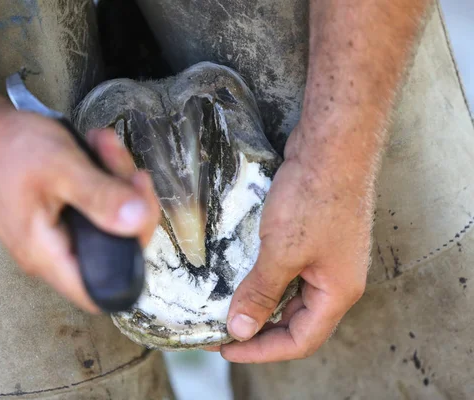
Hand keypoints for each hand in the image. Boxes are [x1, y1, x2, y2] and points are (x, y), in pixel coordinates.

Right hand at [0, 106, 159, 312]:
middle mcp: (54, 253)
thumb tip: (138, 221)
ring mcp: (59, 234)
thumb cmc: (7, 150)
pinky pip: (97, 205)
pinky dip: (105, 177)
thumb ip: (100, 197)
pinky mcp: (63, 214)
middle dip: (131, 202)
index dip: (134, 258)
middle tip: (125, 167)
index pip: (105, 289)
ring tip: (104, 146)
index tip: (139, 211)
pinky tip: (98, 150)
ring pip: (110, 221)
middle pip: (116, 247)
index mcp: (48, 256)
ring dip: (118, 181)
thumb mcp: (61, 168)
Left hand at [217, 123, 371, 361]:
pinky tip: (241, 277)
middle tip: (220, 331)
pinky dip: (265, 280)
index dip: (262, 350)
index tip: (225, 348)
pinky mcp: (315, 238)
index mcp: (337, 292)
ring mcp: (327, 258)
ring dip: (261, 304)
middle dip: (258, 330)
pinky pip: (288, 271)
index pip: (300, 341)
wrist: (332, 146)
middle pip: (296, 321)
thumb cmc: (313, 199)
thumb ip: (261, 292)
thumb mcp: (282, 252)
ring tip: (226, 308)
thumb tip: (241, 329)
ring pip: (291, 296)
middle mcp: (336, 280)